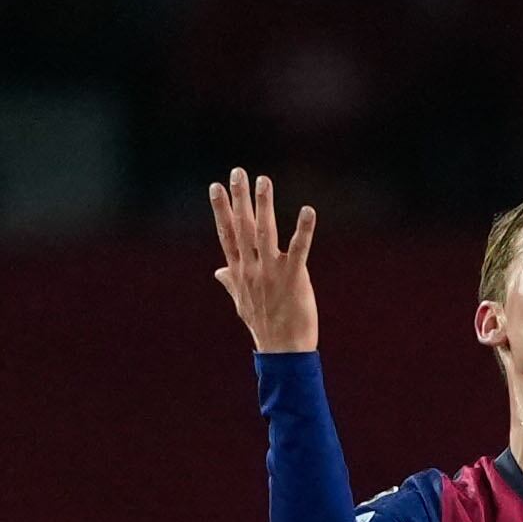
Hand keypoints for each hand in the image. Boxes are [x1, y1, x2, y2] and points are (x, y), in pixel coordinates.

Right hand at [208, 168, 318, 351]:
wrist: (282, 349)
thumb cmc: (264, 325)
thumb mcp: (241, 302)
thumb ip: (230, 282)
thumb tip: (218, 271)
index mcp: (238, 271)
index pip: (226, 234)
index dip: (220, 209)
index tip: (215, 186)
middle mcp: (251, 268)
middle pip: (241, 227)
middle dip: (238, 198)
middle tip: (237, 172)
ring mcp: (271, 272)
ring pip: (264, 232)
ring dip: (264, 205)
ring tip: (263, 180)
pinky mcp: (294, 277)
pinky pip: (299, 249)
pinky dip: (303, 229)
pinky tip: (307, 210)